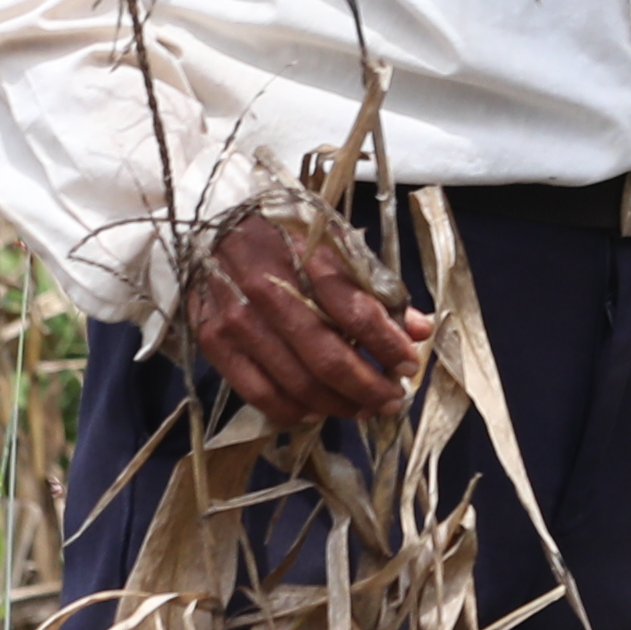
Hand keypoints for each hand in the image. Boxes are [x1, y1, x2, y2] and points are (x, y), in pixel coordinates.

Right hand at [182, 212, 432, 423]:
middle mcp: (270, 292)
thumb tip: (419, 330)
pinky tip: (313, 412)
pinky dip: (290, 410)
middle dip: (368, 388)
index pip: (359, 316)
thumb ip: (377, 288)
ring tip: (361, 409)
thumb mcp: (337, 242)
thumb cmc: (285, 231)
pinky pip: (257, 391)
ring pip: (296, 383)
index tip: (410, 365)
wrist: (211, 216)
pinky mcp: (213, 340)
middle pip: (329, 359)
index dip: (389, 347)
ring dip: (336, 404)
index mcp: (308, 260)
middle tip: (391, 400)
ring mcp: (238, 320)